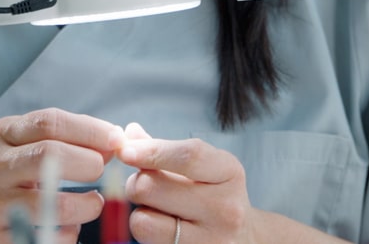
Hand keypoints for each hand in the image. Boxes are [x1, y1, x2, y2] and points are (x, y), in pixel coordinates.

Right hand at [0, 108, 123, 243]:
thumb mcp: (16, 146)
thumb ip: (59, 139)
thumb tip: (116, 140)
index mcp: (0, 136)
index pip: (49, 123)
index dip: (90, 130)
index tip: (118, 140)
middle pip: (48, 156)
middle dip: (87, 163)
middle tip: (100, 172)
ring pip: (49, 204)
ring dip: (84, 205)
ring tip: (93, 203)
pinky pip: (44, 239)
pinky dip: (67, 235)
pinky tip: (67, 228)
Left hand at [117, 123, 258, 243]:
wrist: (243, 239)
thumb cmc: (215, 195)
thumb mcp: (203, 166)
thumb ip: (164, 149)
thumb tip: (127, 135)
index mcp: (229, 173)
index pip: (187, 156)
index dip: (150, 151)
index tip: (124, 149)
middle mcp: (225, 208)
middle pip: (151, 187)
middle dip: (136, 182)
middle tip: (144, 184)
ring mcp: (211, 240)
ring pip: (143, 221)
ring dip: (140, 211)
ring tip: (156, 209)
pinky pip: (147, 241)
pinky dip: (147, 231)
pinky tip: (163, 227)